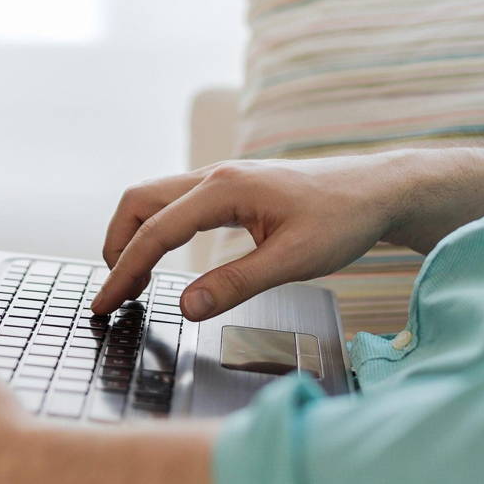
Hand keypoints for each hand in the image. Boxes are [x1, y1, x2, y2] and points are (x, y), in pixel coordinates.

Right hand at [91, 149, 483, 320]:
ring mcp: (221, 179)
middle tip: (112, 294)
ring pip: (155, 198)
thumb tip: (185, 307)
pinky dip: (156, 230)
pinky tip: (164, 258)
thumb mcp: (293, 261)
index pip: (156, 231)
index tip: (105, 303)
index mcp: (225, 189)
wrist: (377, 189)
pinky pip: (175, 203)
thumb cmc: (343, 219)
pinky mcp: (231, 188)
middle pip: (139, 202)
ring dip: (133, 236)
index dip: (125, 271)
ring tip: (131, 280)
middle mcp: (215, 176)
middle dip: (116, 246)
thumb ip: (236, 284)